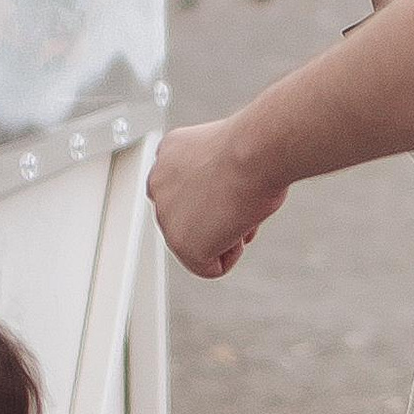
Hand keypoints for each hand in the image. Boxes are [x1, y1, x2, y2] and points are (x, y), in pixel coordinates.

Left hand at [148, 114, 288, 279]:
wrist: (254, 151)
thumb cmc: (253, 145)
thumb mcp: (225, 152)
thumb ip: (211, 177)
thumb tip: (225, 205)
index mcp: (168, 156)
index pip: (189, 189)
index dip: (220, 193)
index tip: (234, 183)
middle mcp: (158, 184)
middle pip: (193, 219)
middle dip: (220, 216)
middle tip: (241, 198)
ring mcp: (166, 216)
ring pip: (200, 243)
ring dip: (226, 233)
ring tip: (241, 207)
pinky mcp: (182, 244)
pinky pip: (212, 267)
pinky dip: (232, 254)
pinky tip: (240, 225)